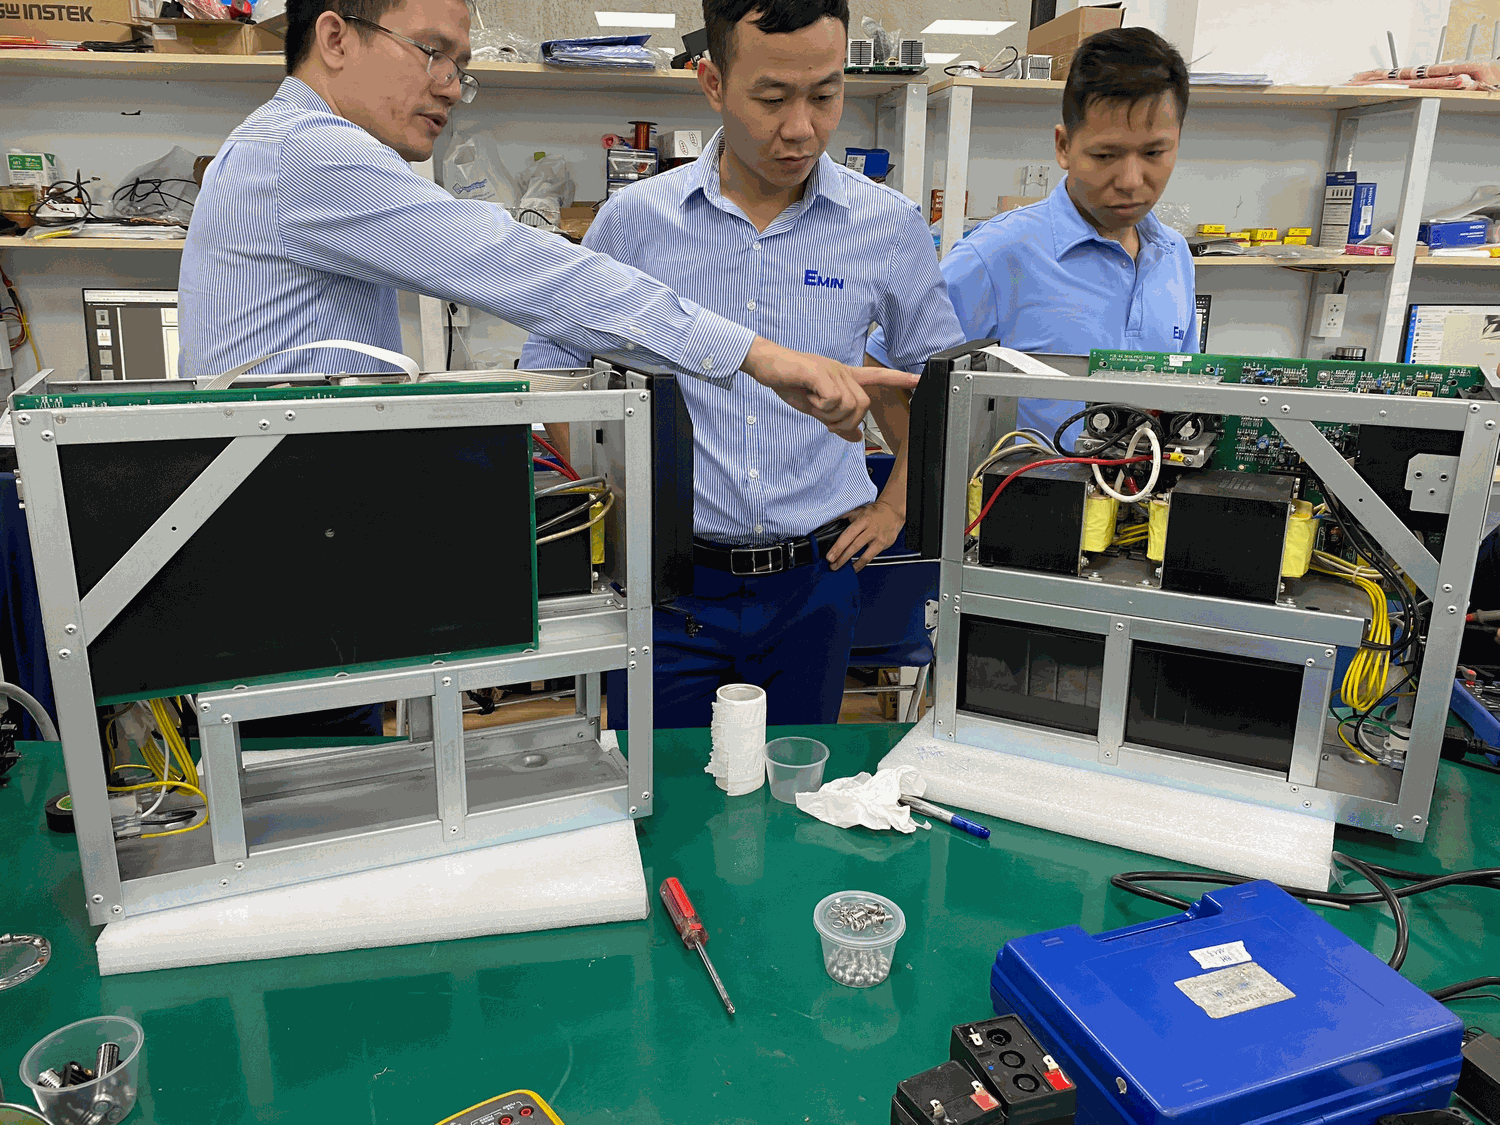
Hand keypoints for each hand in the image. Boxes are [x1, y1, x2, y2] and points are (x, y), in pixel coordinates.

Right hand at [741, 338, 919, 441]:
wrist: (766, 364)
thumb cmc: (789, 382)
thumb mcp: (816, 409)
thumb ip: (836, 421)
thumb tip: (855, 437)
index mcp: (843, 377)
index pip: (878, 376)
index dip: (899, 378)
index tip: (919, 379)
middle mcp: (842, 372)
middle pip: (862, 406)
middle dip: (846, 421)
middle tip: (826, 420)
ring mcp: (832, 371)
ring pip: (849, 406)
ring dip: (831, 416)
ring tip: (814, 405)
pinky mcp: (820, 373)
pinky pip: (833, 400)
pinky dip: (821, 407)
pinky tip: (809, 397)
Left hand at [827, 499, 903, 570]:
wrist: (892, 513)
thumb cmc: (872, 513)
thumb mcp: (857, 511)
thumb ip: (841, 517)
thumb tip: (824, 523)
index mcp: (863, 520)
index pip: (849, 534)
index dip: (838, 546)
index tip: (830, 556)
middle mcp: (871, 529)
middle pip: (854, 545)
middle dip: (841, 557)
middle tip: (831, 564)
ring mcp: (878, 538)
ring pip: (863, 554)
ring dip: (850, 562)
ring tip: (838, 567)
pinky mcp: (882, 544)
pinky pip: (870, 557)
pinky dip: (860, 564)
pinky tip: (853, 568)